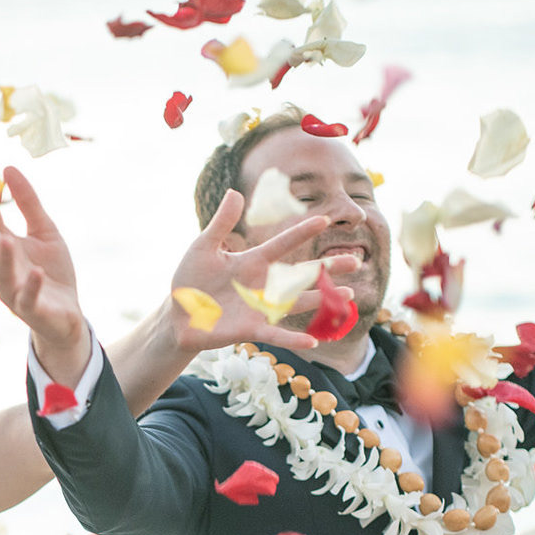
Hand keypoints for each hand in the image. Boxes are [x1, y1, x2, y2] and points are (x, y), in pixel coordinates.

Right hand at [0, 166, 85, 346]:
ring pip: (2, 276)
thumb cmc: (51, 272)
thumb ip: (28, 203)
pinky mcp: (32, 310)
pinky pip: (28, 299)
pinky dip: (31, 286)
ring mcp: (14, 292)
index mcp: (2, 249)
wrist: (66, 315)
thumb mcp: (44, 231)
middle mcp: (1, 270)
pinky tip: (37, 272)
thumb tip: (8, 168)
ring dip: (2, 259)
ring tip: (5, 239)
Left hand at [164, 188, 359, 354]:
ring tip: (349, 295)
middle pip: (302, 274)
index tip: (324, 220)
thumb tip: (235, 192)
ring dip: (322, 299)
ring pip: (298, 302)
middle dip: (329, 268)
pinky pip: (276, 334)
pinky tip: (313, 342)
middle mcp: (263, 284)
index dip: (302, 232)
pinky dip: (293, 339)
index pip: (283, 244)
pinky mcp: (251, 329)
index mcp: (253, 261)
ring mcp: (260, 308)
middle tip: (356, 260)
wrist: (178, 315)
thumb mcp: (204, 248)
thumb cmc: (192, 281)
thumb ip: (222, 223)